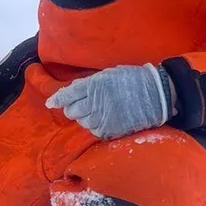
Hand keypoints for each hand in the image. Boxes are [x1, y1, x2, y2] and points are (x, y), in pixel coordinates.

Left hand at [45, 63, 173, 139]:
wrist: (156, 94)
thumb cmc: (133, 79)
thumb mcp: (108, 74)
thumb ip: (90, 83)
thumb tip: (75, 90)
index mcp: (93, 85)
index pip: (67, 94)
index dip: (57, 99)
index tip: (50, 103)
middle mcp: (94, 102)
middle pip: (72, 111)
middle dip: (72, 109)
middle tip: (80, 106)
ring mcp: (103, 117)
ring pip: (82, 122)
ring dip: (85, 118)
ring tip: (95, 112)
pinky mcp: (112, 129)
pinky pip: (95, 131)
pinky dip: (96, 126)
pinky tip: (104, 120)